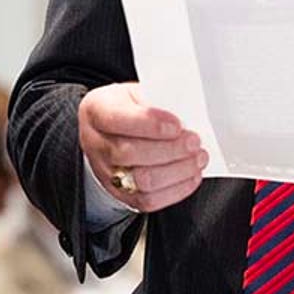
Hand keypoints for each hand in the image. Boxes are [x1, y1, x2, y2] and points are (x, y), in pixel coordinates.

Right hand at [78, 82, 208, 211]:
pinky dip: (176, 190)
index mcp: (97, 111)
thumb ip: (156, 100)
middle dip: (169, 149)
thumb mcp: (136, 92)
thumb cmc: (128, 108)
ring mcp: (105, 172)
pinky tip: (191, 175)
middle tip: (194, 142)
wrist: (110, 132)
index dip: (150, 123)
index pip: (117, 119)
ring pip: (142, 181)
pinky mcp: (120, 194)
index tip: (177, 124)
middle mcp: (95, 144)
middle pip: (128, 154)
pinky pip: (149, 200)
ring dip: (177, 171)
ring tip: (198, 158)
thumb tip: (187, 114)